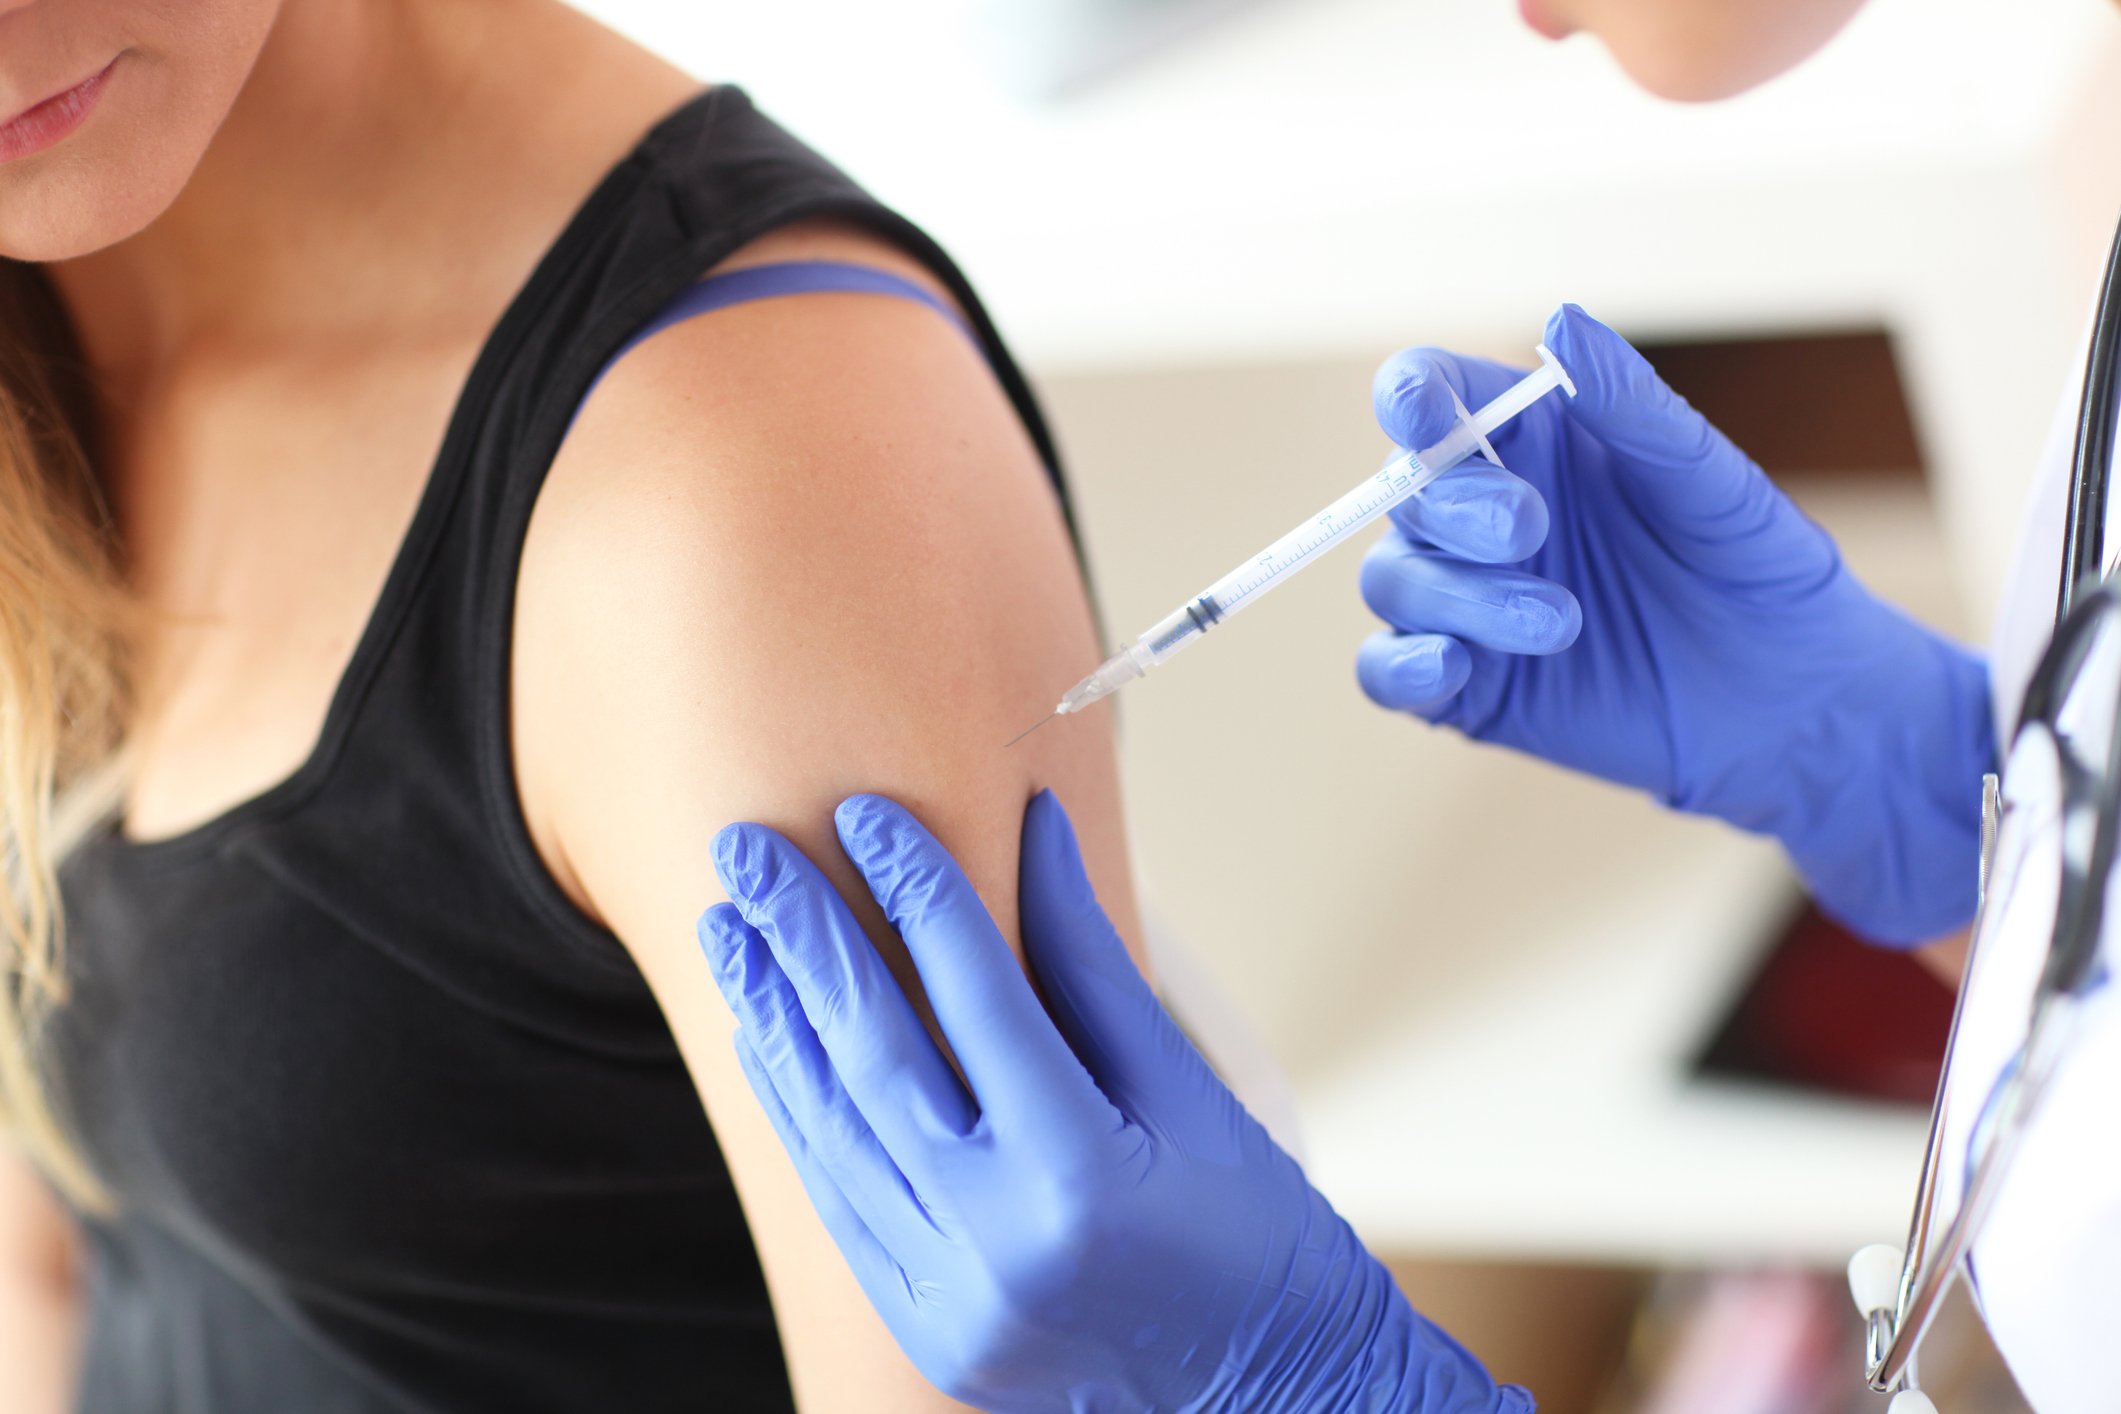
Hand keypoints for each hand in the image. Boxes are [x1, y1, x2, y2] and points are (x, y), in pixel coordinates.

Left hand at [699, 792, 1531, 1413]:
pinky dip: (798, 1111)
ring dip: (775, 1020)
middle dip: (803, 942)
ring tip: (730, 928)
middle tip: (745, 850)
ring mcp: (951, 1300)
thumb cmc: (1254, 1236)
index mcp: (1080, 1173)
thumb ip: (1092, 964)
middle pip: (875, 1058)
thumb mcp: (1189, 1090)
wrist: (1273, 1398)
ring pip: (834, 1133)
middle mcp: (999, 1242)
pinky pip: (837, 1201)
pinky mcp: (926, 1330)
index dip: (918, 892)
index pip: (976, 997)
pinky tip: (767, 1035)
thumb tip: (1034, 829)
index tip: (864, 814)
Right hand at [1358, 304, 1993, 945]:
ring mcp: (1465, 601)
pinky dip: (1402, 666)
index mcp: (1529, 440)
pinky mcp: (1467, 687)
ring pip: (1395, 579)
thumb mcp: (1710, 480)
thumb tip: (1562, 319)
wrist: (1789, 698)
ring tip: (1562, 623)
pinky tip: (1451, 667)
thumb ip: (1632, 405)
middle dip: (1456, 507)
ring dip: (1460, 596)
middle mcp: (1479, 513)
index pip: (1432, 395)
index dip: (1411, 397)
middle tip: (1532, 529)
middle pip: (1406, 489)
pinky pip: (1386, 672)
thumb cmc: (1756, 570)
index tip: (1425, 418)